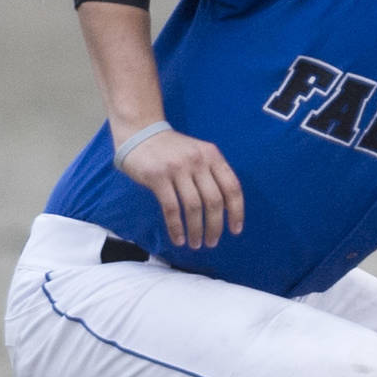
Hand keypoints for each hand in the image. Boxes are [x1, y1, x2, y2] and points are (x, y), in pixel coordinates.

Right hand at [118, 127, 245, 248]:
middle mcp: (198, 161)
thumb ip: (213, 175)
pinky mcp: (157, 177)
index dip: (237, 211)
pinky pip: (171, 208)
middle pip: (214, 201)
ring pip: (193, 207)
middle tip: (212, 242)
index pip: (232, 188)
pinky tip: (179, 238)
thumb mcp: (199, 154)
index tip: (235, 230)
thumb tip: (227, 209)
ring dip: (196, 230)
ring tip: (196, 244)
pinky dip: (176, 226)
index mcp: (213, 156)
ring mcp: (177, 168)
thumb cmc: (173, 150)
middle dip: (215, 226)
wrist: (140, 133)